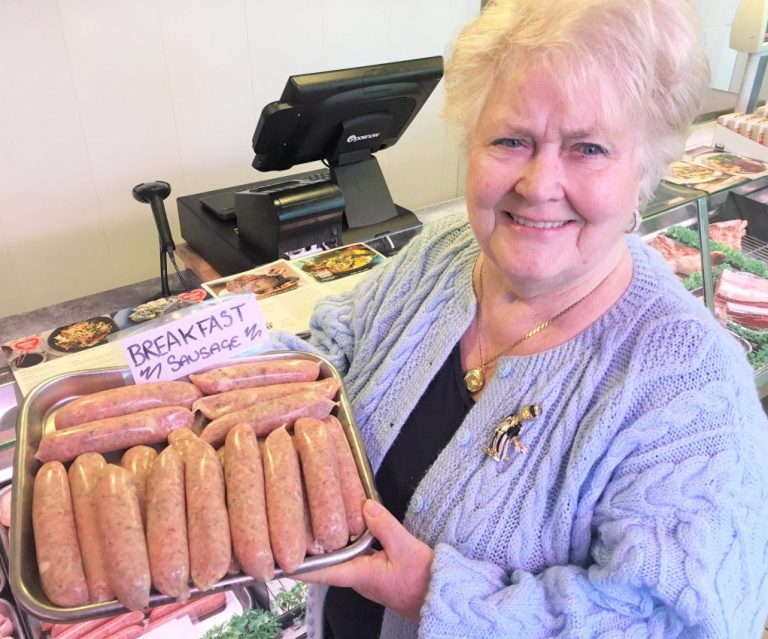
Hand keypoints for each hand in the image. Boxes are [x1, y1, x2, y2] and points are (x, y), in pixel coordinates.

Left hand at [299, 499, 433, 621]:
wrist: (442, 597)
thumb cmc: (424, 580)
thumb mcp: (405, 547)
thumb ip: (384, 525)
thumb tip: (365, 505)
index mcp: (359, 575)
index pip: (320, 572)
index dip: (297, 566)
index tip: (278, 559)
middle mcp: (357, 578)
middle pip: (325, 563)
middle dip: (310, 547)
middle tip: (293, 526)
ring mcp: (366, 576)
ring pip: (340, 558)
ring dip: (328, 542)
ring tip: (314, 520)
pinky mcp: (375, 571)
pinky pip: (354, 555)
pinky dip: (347, 541)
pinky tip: (347, 526)